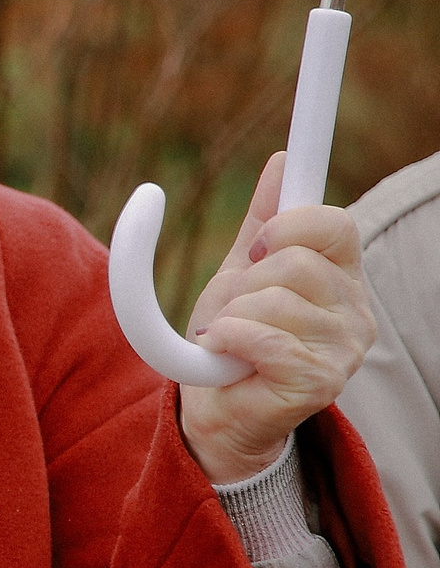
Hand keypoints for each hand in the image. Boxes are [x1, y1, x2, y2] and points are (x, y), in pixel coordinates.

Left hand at [178, 151, 376, 483]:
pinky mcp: (322, 381)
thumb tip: (282, 160)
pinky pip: (263, 339)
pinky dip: (228, 341)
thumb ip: (262, 220)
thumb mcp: (240, 270)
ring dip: (231, 316)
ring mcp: (345, 348)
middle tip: (235, 311)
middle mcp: (354, 308)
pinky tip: (226, 354)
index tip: (259, 243)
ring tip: (232, 339)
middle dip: (243, 282)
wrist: (213, 407)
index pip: (334, 225)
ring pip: (272, 300)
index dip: (292, 222)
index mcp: (340, 273)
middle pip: (293, 261)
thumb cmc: (230, 337)